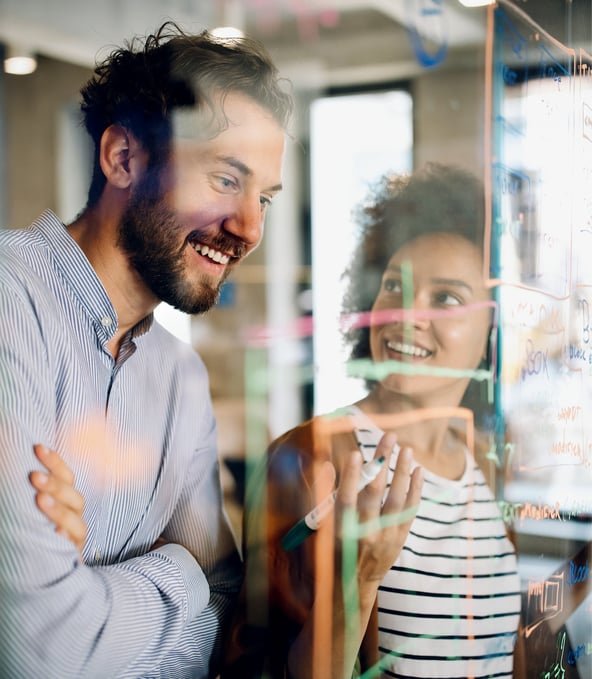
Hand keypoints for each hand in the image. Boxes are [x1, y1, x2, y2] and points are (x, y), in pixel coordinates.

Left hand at [29, 444, 86, 554]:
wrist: (42, 573)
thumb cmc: (35, 533)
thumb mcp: (35, 508)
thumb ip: (37, 489)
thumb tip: (24, 460)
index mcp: (67, 501)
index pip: (67, 477)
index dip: (56, 462)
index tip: (38, 448)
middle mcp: (75, 517)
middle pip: (74, 497)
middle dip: (55, 485)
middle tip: (34, 476)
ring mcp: (75, 538)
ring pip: (76, 521)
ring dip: (59, 509)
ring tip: (41, 501)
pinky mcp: (73, 557)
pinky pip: (74, 548)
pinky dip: (67, 540)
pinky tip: (58, 535)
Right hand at [335, 432, 423, 584]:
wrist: (353, 583)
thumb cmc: (333, 549)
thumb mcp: (322, 526)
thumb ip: (325, 496)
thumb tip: (327, 464)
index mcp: (341, 531)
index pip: (345, 499)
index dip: (350, 476)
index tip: (355, 453)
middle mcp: (364, 534)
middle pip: (375, 492)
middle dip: (382, 462)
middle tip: (389, 437)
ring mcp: (385, 536)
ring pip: (397, 500)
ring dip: (402, 472)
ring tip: (406, 449)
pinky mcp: (399, 538)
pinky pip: (410, 511)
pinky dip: (415, 490)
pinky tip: (417, 470)